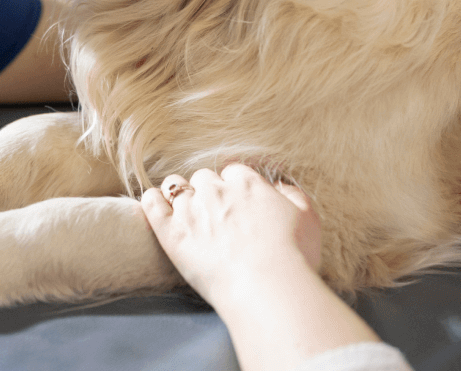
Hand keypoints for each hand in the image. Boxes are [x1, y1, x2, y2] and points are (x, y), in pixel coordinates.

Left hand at [140, 164, 320, 309]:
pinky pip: (152, 204)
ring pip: (176, 188)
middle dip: (209, 192)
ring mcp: (191, 210)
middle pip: (205, 179)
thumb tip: (280, 185)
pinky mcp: (171, 233)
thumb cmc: (293, 256)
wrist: (266, 287)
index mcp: (248, 184)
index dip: (235, 188)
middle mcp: (216, 190)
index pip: (234, 173)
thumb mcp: (307, 218)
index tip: (237, 202)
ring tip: (184, 209)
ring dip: (180, 195)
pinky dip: (152, 200)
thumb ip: (292, 195)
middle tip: (215, 213)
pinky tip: (153, 202)